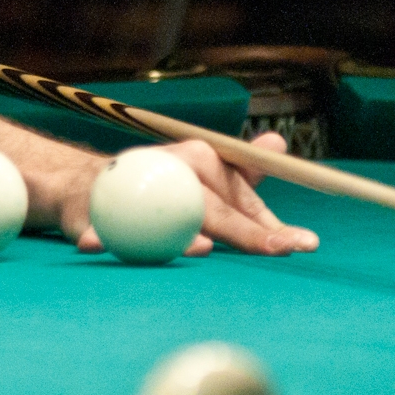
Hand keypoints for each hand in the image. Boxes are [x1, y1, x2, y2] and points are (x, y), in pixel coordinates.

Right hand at [64, 132, 319, 257]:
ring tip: (204, 249)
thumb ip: (242, 171)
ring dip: (179, 237)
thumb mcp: (204, 176)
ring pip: (158, 215)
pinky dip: (97, 236)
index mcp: (199, 160)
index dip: (272, 225)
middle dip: (246, 233)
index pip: (241, 199)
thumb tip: (280, 144)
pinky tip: (99, 244)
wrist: (91, 184)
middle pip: (211, 210)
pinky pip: (96, 227)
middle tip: (280, 249)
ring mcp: (128, 190)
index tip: (304, 243)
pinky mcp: (89, 209)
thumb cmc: (161, 185)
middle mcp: (169, 171)